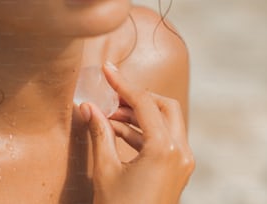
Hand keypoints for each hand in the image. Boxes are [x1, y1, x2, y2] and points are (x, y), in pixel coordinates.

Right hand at [79, 62, 194, 203]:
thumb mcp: (106, 169)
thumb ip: (98, 133)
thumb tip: (87, 107)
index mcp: (165, 149)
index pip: (144, 103)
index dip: (123, 84)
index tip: (108, 70)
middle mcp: (181, 152)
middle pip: (164, 106)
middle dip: (138, 98)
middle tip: (113, 96)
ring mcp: (183, 160)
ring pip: (165, 123)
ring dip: (139, 116)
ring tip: (110, 116)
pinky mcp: (178, 168)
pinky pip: (163, 140)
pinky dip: (143, 132)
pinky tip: (120, 132)